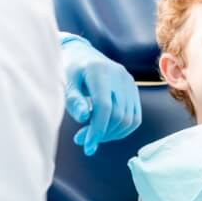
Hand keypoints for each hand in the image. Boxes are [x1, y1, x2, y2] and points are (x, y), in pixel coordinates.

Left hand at [61, 36, 141, 155]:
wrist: (83, 55)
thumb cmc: (71, 71)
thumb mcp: (66, 84)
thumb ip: (74, 101)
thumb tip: (84, 118)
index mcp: (99, 71)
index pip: (104, 106)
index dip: (97, 129)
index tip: (86, 146)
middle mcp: (119, 75)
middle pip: (118, 115)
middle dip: (102, 133)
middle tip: (82, 139)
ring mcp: (129, 82)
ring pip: (129, 119)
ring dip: (112, 134)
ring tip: (94, 134)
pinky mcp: (133, 89)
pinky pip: (135, 117)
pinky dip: (123, 129)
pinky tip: (107, 130)